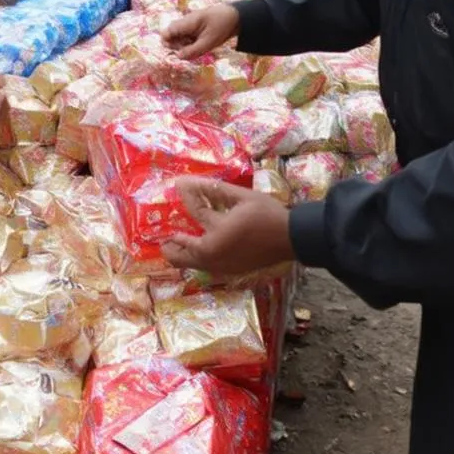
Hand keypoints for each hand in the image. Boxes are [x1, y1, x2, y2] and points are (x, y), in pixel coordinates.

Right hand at [161, 4, 239, 59]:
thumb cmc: (222, 26)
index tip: (176, 52)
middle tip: (190, 51)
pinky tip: (200, 45)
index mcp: (187, 23)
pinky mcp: (195, 29)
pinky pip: (187, 37)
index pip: (167, 32)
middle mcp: (185, 23)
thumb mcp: (208, 42)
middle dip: (176, 46)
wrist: (236, 16)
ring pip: (179, 37)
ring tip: (197, 48)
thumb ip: (192, 50)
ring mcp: (190, 25)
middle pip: (171, 35)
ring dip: (184, 46)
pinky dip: (190, 43)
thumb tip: (178, 56)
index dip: (167, 43)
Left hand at [162, 178, 292, 276]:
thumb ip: (218, 191)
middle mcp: (214, 254)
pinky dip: (194, 258)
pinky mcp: (229, 270)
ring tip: (174, 241)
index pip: (195, 211)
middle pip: (180, 255)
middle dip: (168, 245)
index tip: (177, 184)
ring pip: (190, 265)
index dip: (186, 194)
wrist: (291, 239)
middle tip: (162, 234)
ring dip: (179, 253)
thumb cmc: (268, 215)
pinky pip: (203, 267)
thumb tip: (195, 182)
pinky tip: (196, 247)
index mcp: (218, 232)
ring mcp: (221, 265)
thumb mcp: (243, 197)